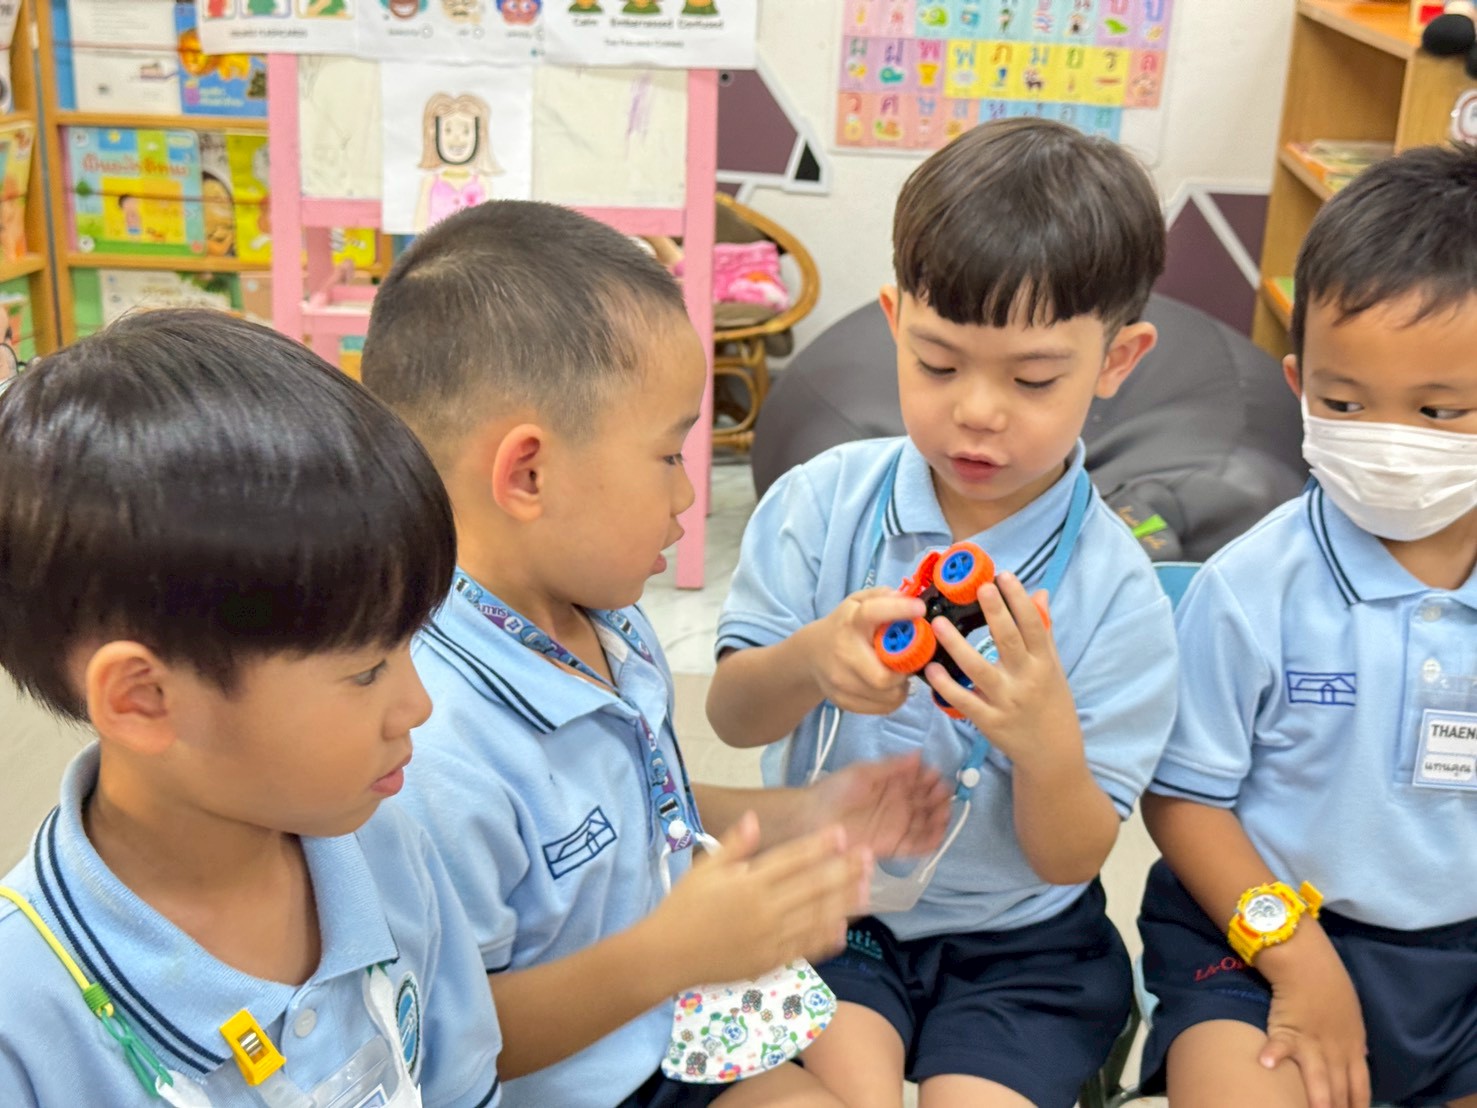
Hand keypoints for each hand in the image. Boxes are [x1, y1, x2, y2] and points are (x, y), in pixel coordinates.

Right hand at [655, 813, 870, 984]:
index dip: (820, 846)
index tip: (842, 833)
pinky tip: (844, 928)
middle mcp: (764, 909)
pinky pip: (804, 948)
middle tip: (869, 857)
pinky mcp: (769, 961)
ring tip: (867, 888)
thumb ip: (735, 844)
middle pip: (813, 887)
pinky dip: (826, 938)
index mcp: (748, 882)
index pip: (792, 859)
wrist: (666, 955)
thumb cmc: (683, 907)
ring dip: (844, 902)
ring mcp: (769, 938)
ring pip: (816, 917)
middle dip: (844, 870)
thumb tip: (755, 818)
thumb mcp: (705, 868)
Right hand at [805, 587, 925, 714]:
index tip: (920, 609)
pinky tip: (890, 686)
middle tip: (909, 662)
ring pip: (887, 695)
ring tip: (899, 673)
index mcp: (850, 623)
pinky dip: (893, 699)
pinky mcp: (843, 701)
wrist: (811, 654)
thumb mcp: (858, 602)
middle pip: (883, 676)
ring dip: (902, 686)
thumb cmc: (844, 625)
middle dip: (904, 671)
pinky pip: (882, 708)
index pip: (872, 614)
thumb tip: (908, 600)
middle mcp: (843, 653)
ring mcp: (841, 681)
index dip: (898, 611)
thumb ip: (883, 597)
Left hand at [809, 753, 952, 859]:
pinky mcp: (893, 846)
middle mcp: (899, 805)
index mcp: (893, 784)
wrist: (812, 819)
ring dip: (939, 818)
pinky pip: (917, 846)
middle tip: (942, 794)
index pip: (920, 780)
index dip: (931, 778)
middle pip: (928, 802)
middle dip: (939, 798)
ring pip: (927, 824)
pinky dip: (931, 841)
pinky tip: (938, 834)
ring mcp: (897, 826)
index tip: (936, 775)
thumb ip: (891, 766)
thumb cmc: (835, 791)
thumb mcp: (863, 772)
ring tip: (943, 813)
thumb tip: (919, 754)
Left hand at [922, 574, 1079, 765]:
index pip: (1033, 626)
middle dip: (996, 613)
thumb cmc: (1051, 703)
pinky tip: (931, 669)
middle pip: (1010, 642)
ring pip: (979, 670)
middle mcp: (1026, 681)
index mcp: (1044, 664)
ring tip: (939, 624)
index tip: (1005, 576)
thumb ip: (1043, 631)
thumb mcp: (1053, 668)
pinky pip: (965, 701)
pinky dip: (946, 686)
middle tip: (980, 588)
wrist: (1053, 753)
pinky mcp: (989, 722)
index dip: (1020, 601)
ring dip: (958, 646)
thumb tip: (1040, 594)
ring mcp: (1006, 702)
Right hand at [1256, 926, 1370, 1107]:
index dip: (1357, 1106)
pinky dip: (1273, 1055)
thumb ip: (1354, 1041)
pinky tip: (1265, 1065)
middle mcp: (1336, 1051)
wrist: (1309, 963)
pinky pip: (1280, 1044)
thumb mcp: (1352, 1017)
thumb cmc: (1331, 986)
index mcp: (1353, 1048)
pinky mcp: (1287, 1028)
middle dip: (1336, 1107)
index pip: (1360, 1087)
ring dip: (1317, 1097)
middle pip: (1339, 1089)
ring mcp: (1312, 1042)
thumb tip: (1361, 1056)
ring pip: (1318, 1076)